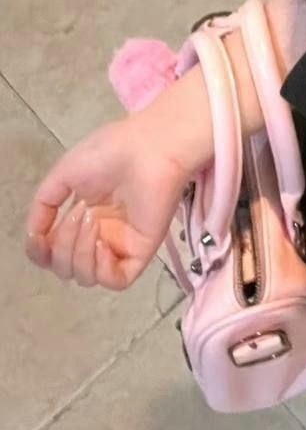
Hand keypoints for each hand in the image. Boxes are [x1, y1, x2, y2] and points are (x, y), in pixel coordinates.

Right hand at [23, 113, 191, 290]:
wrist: (146, 148)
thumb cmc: (110, 153)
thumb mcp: (63, 174)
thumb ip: (43, 207)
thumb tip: (34, 237)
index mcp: (83, 215)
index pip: (53, 252)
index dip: (40, 251)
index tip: (39, 237)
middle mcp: (100, 233)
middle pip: (65, 267)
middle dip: (62, 246)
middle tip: (80, 213)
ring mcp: (120, 244)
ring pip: (85, 277)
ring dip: (78, 253)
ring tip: (92, 220)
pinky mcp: (140, 251)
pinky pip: (114, 281)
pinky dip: (101, 269)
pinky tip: (102, 244)